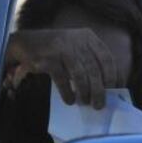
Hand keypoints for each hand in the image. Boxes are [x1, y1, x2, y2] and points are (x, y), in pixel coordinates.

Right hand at [5, 28, 121, 108]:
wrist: (26, 42)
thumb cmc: (57, 50)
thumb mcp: (77, 47)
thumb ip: (91, 61)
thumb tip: (106, 87)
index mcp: (88, 37)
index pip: (107, 58)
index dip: (113, 76)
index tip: (115, 90)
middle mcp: (77, 41)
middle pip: (94, 70)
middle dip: (99, 90)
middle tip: (100, 104)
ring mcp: (61, 49)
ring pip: (80, 75)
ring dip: (84, 92)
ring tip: (85, 103)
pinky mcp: (48, 59)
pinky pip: (62, 80)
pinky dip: (67, 92)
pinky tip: (70, 100)